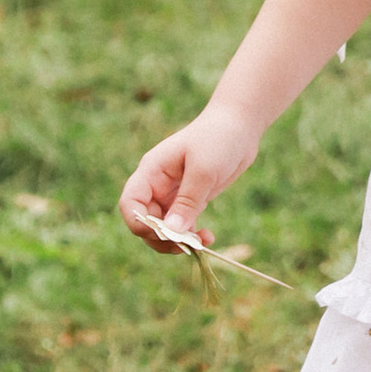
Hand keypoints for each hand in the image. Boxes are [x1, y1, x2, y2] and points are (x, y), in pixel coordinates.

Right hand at [119, 101, 259, 252]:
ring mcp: (172, 194)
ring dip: (179, 240)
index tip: (163, 234)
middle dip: (162, 237)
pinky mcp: (189, 200)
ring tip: (202, 242)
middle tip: (187, 245)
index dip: (139, 223)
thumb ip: (187, 201)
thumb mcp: (204, 170)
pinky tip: (209, 237)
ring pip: (164, 228)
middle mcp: (157, 185)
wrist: (240, 126)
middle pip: (145, 222)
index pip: (131, 204)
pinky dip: (192, 235)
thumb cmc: (218, 139)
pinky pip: (182, 225)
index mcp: (151, 172)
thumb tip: (172, 232)